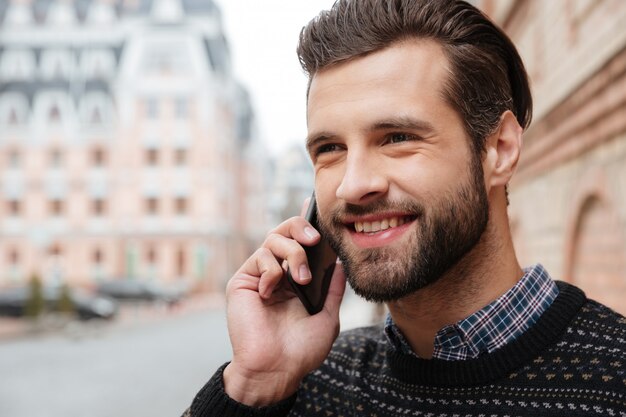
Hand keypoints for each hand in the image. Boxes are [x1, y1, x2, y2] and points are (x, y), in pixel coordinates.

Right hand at [222, 215, 345, 406]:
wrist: (276, 370)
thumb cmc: (301, 350)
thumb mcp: (327, 317)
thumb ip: (333, 289)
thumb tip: (342, 263)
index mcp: (297, 279)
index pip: (302, 243)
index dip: (308, 224)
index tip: (317, 207)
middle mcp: (278, 273)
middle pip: (286, 232)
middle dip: (301, 228)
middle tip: (315, 240)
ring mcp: (260, 275)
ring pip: (273, 239)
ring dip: (293, 254)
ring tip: (301, 279)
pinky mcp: (243, 281)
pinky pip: (259, 258)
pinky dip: (271, 270)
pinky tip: (272, 291)